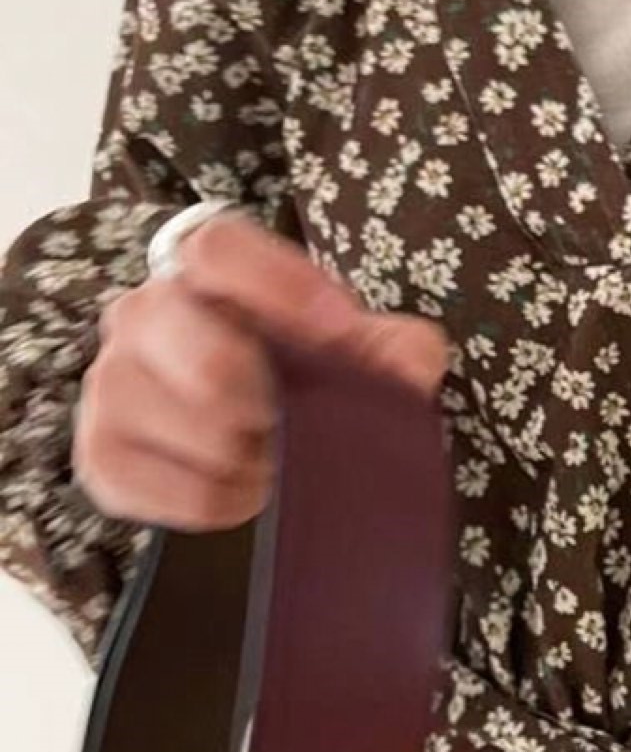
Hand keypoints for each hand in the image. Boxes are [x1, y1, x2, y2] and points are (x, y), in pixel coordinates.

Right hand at [74, 210, 448, 528]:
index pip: (216, 249)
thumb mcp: (357, 349)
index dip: (281, 287)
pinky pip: (175, 492)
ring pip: (197, 434)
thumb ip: (393, 345)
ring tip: (275, 462)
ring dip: (255, 461)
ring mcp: (111, 384)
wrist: (246, 432)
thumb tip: (409, 361)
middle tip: (295, 423)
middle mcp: (143, 314)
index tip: (339, 329)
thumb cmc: (300, 371)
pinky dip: (225, 502)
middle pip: (208, 359)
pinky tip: (244, 492)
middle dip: (274, 405)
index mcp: (203, 270)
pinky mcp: (101, 456)